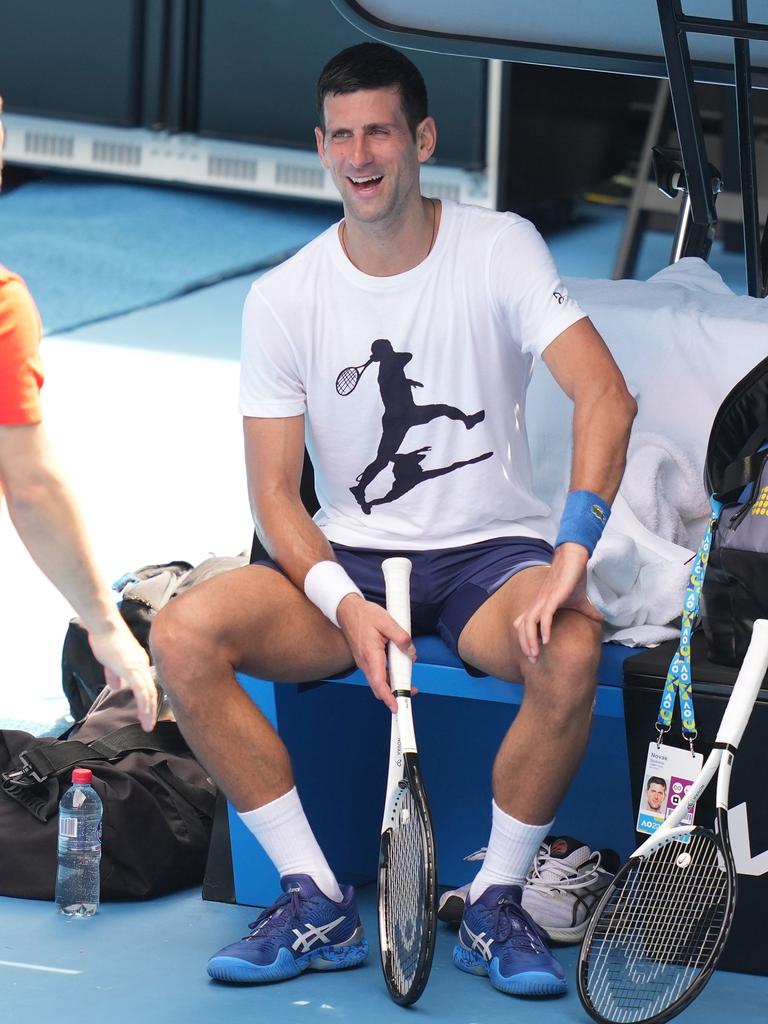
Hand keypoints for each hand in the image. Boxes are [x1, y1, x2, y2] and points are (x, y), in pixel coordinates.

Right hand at [88, 620, 157, 730]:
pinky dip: (144, 703)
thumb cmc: (105, 639)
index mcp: (139, 662)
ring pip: (149, 692)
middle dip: (151, 709)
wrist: (105, 625)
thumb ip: (114, 674)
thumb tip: (116, 686)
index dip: (147, 701)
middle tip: (149, 725)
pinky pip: (141, 689)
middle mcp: (143, 665)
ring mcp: (138, 666)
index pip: (147, 685)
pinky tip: (144, 714)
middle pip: (152, 691)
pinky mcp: (131, 668)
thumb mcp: (110, 661)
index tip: (146, 714)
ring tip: (147, 725)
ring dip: (149, 710)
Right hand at [337, 594, 415, 711]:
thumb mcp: (386, 621)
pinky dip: (386, 677)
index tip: (396, 706)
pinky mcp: (365, 659)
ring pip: (378, 681)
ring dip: (391, 685)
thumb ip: (401, 637)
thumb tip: (411, 651)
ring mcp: (363, 662)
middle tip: (411, 692)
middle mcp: (365, 662)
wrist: (347, 610)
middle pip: (378, 686)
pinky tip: (397, 671)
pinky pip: (376, 673)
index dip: (388, 696)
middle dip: (394, 693)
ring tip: (408, 683)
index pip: (378, 682)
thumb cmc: (364, 615)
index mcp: (370, 654)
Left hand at [513, 543, 602, 663]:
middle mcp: (538, 604)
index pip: (525, 625)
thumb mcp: (580, 600)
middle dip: (525, 646)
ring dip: (530, 641)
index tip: (532, 655)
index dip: (526, 640)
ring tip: (535, 655)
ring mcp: (543, 600)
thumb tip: (600, 619)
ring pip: (529, 624)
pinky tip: (546, 641)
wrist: (574, 559)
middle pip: (522, 628)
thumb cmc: (573, 578)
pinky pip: (544, 615)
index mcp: (540, 606)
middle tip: (532, 661)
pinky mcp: (552, 596)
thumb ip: (587, 612)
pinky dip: (543, 628)